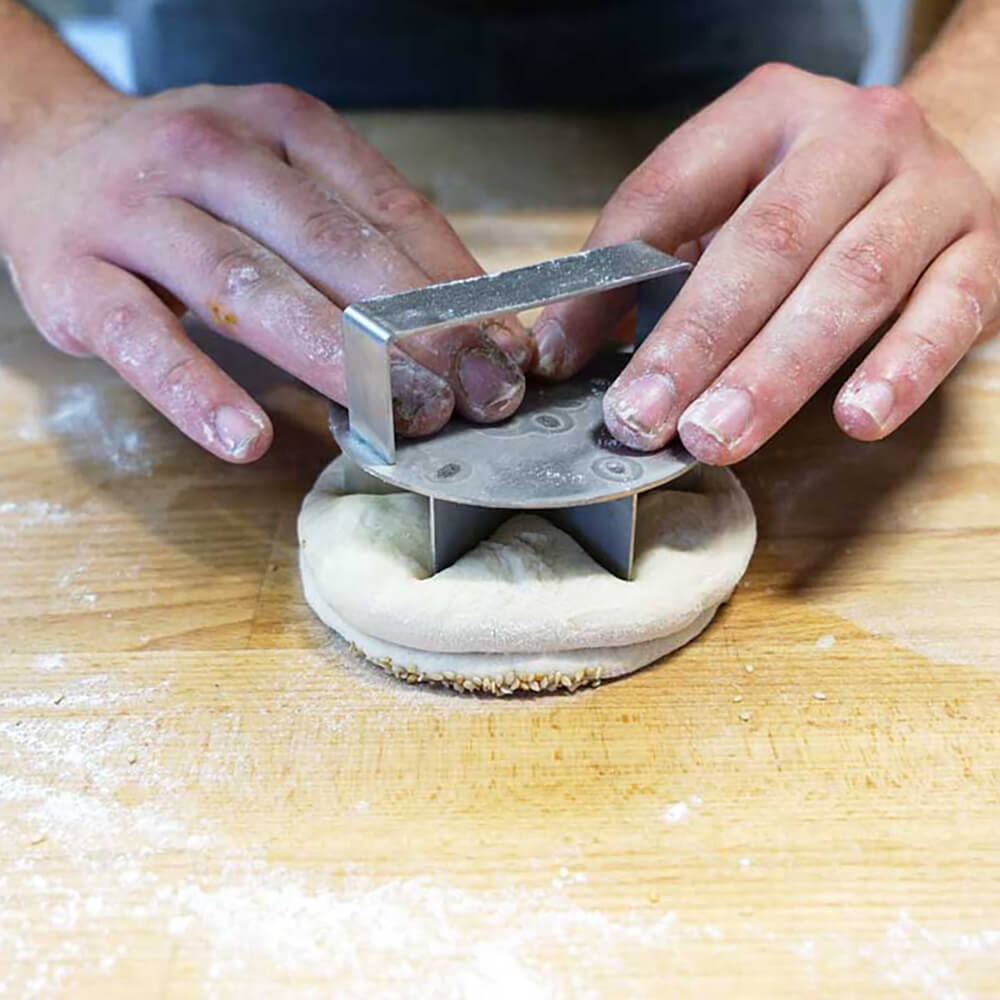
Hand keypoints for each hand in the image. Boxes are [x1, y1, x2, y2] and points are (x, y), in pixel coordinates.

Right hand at [0, 83, 530, 460]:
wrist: (44, 151)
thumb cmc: (189, 184)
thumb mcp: (281, 178)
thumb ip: (365, 236)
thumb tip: (470, 320)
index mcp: (279, 125)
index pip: (386, 205)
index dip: (453, 282)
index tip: (504, 346)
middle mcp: (210, 153)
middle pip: (327, 245)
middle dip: (412, 327)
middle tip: (470, 394)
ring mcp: (137, 213)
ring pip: (245, 286)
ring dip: (331, 358)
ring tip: (394, 417)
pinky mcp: (76, 278)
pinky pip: (144, 340)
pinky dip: (199, 392)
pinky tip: (249, 436)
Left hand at [532, 64, 999, 462]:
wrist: (938, 167)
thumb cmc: (806, 204)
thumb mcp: (720, 209)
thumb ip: (647, 267)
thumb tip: (561, 348)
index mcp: (764, 114)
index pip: (669, 190)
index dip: (611, 275)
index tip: (566, 355)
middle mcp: (852, 136)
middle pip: (764, 243)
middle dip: (695, 342)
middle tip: (643, 418)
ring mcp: (926, 190)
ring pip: (849, 283)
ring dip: (775, 372)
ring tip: (715, 436)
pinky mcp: (982, 249)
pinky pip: (947, 313)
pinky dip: (900, 369)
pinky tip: (856, 419)